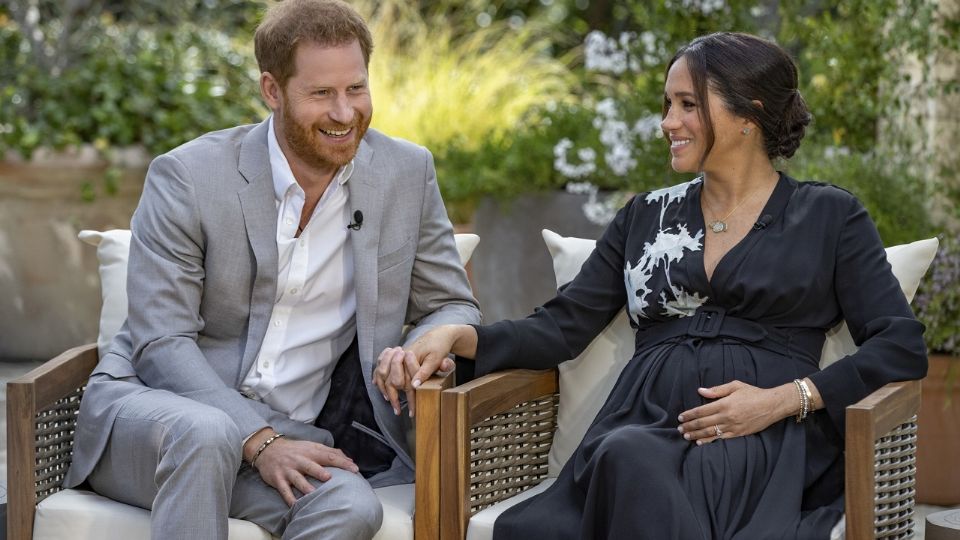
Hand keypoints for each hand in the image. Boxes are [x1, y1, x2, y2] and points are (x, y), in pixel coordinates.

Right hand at [250, 435, 358, 506]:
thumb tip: (349, 459)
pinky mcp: (278, 479)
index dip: (342, 462)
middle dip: (320, 472)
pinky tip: (295, 505)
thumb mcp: (312, 447)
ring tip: (312, 493)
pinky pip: (284, 490)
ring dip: (305, 486)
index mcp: (311, 451)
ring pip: (297, 479)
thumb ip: (330, 452)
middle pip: (312, 466)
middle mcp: (300, 460)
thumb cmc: (295, 450)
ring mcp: (288, 470)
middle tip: (331, 479)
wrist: (268, 449)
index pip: (328, 456)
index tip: (354, 469)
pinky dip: (289, 498)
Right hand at [372, 325, 475, 417]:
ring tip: (389, 400)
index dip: (408, 398)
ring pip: (381, 372)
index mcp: (409, 356)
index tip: (412, 412)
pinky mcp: (396, 355)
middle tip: (397, 410)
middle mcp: (399, 356)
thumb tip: (414, 386)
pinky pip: (381, 365)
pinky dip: (378, 375)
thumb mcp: (436, 359)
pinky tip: (376, 384)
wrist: (438, 334)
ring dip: (383, 387)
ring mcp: (396, 355)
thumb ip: (426, 371)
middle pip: (389, 378)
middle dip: (392, 395)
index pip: (403, 380)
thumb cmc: (439, 346)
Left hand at [676, 381, 794, 444]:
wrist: (772, 405)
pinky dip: (709, 441)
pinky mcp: (738, 433)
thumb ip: (716, 390)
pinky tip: (700, 443)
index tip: (680, 417)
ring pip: (710, 432)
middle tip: (679, 428)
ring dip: (696, 435)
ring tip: (686, 436)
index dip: (689, 415)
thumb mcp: (735, 386)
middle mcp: (727, 416)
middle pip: (703, 423)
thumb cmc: (753, 393)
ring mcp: (733, 426)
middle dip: (689, 426)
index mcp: (725, 404)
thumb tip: (700, 391)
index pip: (701, 411)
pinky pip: (721, 438)